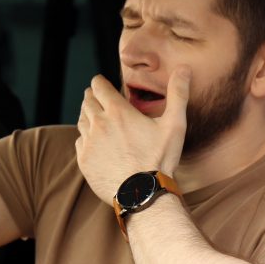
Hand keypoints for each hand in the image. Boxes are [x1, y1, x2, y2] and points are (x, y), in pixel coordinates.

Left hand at [75, 67, 189, 204]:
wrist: (142, 194)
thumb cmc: (160, 159)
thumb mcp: (174, 125)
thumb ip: (178, 94)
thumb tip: (184, 69)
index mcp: (117, 111)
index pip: (98, 86)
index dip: (99, 82)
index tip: (101, 83)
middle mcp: (98, 123)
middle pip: (87, 101)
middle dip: (92, 97)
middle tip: (97, 97)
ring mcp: (88, 143)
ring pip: (81, 120)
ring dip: (87, 115)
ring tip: (94, 116)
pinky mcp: (84, 160)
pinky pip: (80, 142)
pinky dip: (85, 138)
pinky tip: (93, 141)